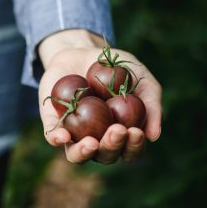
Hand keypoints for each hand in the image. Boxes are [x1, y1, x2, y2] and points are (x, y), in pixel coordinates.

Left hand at [38, 30, 162, 163]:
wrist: (83, 50)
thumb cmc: (118, 69)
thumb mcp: (142, 80)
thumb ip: (152, 105)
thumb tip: (154, 136)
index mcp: (121, 134)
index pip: (130, 151)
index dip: (134, 147)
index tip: (136, 131)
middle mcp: (98, 140)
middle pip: (105, 156)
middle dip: (113, 146)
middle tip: (117, 129)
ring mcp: (74, 134)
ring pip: (77, 155)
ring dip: (85, 152)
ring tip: (92, 143)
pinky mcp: (53, 123)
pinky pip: (52, 137)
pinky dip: (57, 139)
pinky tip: (63, 136)